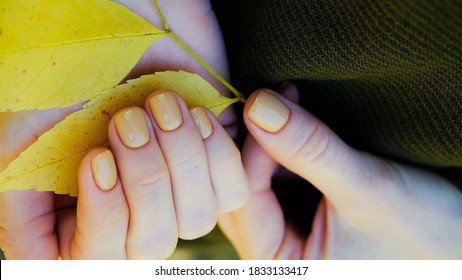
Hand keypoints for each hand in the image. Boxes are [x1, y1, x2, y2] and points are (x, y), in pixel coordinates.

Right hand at [0, 0, 236, 258]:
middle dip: (145, 176)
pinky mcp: (214, 164)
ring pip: (196, 219)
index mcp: (84, 212)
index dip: (104, 217)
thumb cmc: (68, 72)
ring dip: (181, 159)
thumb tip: (45, 266)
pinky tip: (197, 116)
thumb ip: (23, 212)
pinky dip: (217, 155)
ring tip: (161, 105)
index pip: (97, 260)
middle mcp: (132, 208)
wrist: (125, 19)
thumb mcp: (20, 141)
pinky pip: (232, 190)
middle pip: (154, 243)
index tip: (95, 157)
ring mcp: (176, 189)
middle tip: (129, 118)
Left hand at [218, 83, 461, 258]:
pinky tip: (289, 121)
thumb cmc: (422, 232)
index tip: (262, 103)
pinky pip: (269, 179)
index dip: (249, 151)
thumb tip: (257, 106)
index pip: (243, 202)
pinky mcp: (294, 216)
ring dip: (263, 141)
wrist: (456, 238)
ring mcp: (282, 236)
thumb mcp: (366, 187)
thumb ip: (309, 148)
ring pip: (249, 181)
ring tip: (282, 102)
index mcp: (281, 268)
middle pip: (236, 192)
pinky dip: (276, 148)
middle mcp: (273, 256)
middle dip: (250, 143)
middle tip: (265, 97)